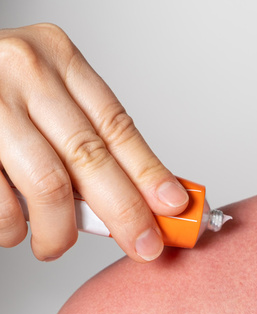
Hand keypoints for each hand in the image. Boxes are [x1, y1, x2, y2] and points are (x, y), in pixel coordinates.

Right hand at [0, 23, 188, 261]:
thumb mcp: (49, 94)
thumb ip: (90, 136)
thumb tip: (148, 195)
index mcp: (57, 58)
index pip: (116, 125)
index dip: (149, 172)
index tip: (173, 207)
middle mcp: (22, 72)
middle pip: (90, 158)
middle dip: (125, 212)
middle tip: (143, 246)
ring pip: (47, 186)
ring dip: (61, 231)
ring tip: (57, 245)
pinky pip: (0, 202)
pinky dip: (13, 228)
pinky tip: (17, 228)